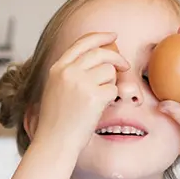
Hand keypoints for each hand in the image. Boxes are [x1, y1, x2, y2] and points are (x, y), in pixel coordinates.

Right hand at [31, 31, 129, 149]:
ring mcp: (81, 83)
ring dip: (110, 84)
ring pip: (110, 72)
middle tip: (125, 65)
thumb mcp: (56, 89)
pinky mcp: (95, 96)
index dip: (100, 37)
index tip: (113, 36)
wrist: (54, 142)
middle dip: (117, 58)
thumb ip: (71, 72)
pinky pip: (114, 90)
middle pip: (101, 53)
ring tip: (98, 100)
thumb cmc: (57, 121)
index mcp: (57, 68)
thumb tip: (97, 58)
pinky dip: (111, 100)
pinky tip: (98, 110)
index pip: (81, 43)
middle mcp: (68, 72)